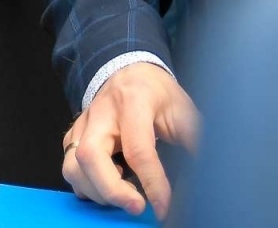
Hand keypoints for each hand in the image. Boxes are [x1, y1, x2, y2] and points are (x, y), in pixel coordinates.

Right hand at [62, 63, 199, 220]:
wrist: (130, 71)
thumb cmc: (158, 92)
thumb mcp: (182, 109)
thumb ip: (193, 139)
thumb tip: (207, 173)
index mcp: (133, 101)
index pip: (138, 148)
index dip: (152, 183)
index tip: (163, 207)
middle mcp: (102, 112)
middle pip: (90, 156)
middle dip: (111, 190)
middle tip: (137, 205)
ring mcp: (83, 123)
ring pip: (73, 166)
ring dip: (97, 191)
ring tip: (126, 194)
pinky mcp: (74, 135)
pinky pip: (70, 168)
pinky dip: (87, 186)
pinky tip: (110, 185)